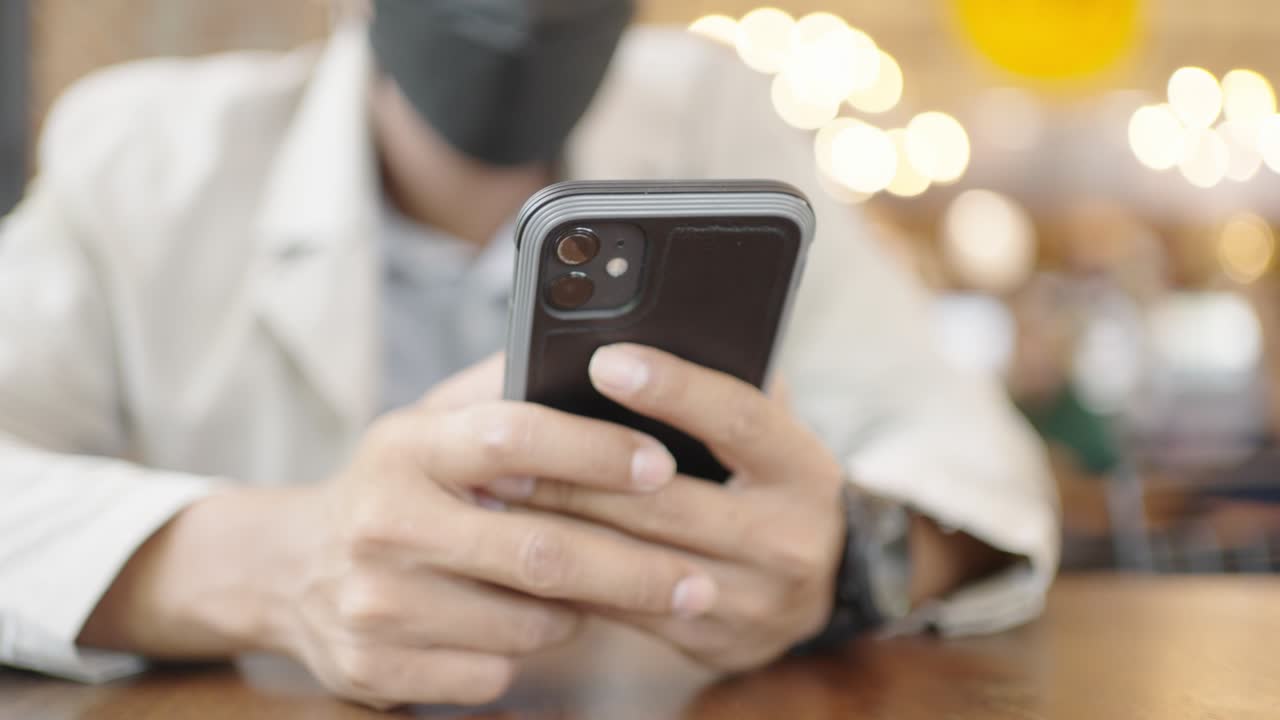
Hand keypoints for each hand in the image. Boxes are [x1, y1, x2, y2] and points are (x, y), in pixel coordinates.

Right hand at [278, 353, 718, 707]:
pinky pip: (494, 674)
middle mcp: (385, 523)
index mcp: (406, 447)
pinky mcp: (375, 670)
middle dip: (635, 570)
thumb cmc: (394, 487)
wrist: (286, 570)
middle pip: (540, 553)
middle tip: (697, 579)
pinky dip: (525, 653)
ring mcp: (376, 604)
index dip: (596, 451)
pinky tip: (520, 624)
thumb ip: (503, 391)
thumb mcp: (428, 425)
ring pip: (528, 624)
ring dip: (577, 612)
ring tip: (590, 589)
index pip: (514, 436)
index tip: (663, 464)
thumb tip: (599, 353)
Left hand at [494, 344, 846, 672]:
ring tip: (498, 494)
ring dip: (560, 527)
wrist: (821, 586)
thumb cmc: (772, 483)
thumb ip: (725, 390)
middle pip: (666, 501)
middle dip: (578, 472)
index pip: (738, 419)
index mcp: (803, 470)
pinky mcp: (714, 641)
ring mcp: (752, 599)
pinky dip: (571, 577)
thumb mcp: (771, 433)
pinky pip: (626, 610)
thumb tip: (646, 334)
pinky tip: (524, 549)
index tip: (604, 361)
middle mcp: (787, 539)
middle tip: (507, 446)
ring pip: (636, 561)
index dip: (673, 389)